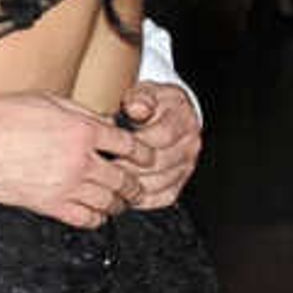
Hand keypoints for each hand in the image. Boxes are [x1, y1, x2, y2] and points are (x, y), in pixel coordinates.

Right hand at [0, 91, 151, 228]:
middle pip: (124, 179)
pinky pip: (85, 219)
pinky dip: (96, 218)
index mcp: (82, 131)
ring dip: (119, 203)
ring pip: (109, 202)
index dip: (144, 153)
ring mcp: (65, 186)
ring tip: (121, 202)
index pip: (129, 145)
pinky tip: (97, 214)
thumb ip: (83, 114)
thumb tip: (106, 125)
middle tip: (139, 185)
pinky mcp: (48, 205)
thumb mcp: (50, 101)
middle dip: (136, 184)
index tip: (147, 157)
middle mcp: (79, 160)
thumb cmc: (1, 115)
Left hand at [115, 79, 202, 210]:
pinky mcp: (179, 184)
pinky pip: (161, 198)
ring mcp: (186, 167)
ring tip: (109, 179)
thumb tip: (135, 107)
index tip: (112, 144)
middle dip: (128, 165)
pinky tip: (122, 192)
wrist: (164, 116)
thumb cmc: (150, 105)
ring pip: (158, 184)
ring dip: (131, 184)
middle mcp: (190, 145)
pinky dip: (141, 198)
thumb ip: (140, 98)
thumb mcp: (144, 93)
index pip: (161, 136)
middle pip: (159, 163)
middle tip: (103, 166)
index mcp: (183, 120)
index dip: (135, 143)